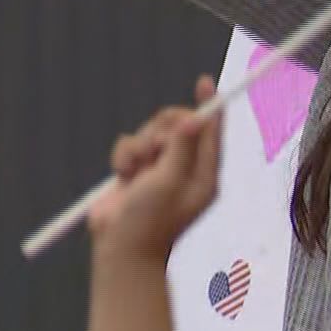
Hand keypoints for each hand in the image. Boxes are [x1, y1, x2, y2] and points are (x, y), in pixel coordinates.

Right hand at [87, 75, 222, 262]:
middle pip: (177, 124)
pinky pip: (130, 144)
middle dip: (161, 131)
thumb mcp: (170, 181)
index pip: (211, 131)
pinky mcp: (135, 170)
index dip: (209, 105)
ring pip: (151, 132)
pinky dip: (123, 156)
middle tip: (154, 151)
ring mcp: (159, 169)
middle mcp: (184, 168)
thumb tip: (195, 117)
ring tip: (135, 172)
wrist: (119, 248)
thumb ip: (181, 147)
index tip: (205, 81)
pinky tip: (122, 177)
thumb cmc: (150, 221)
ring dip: (139, 147)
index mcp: (204, 173)